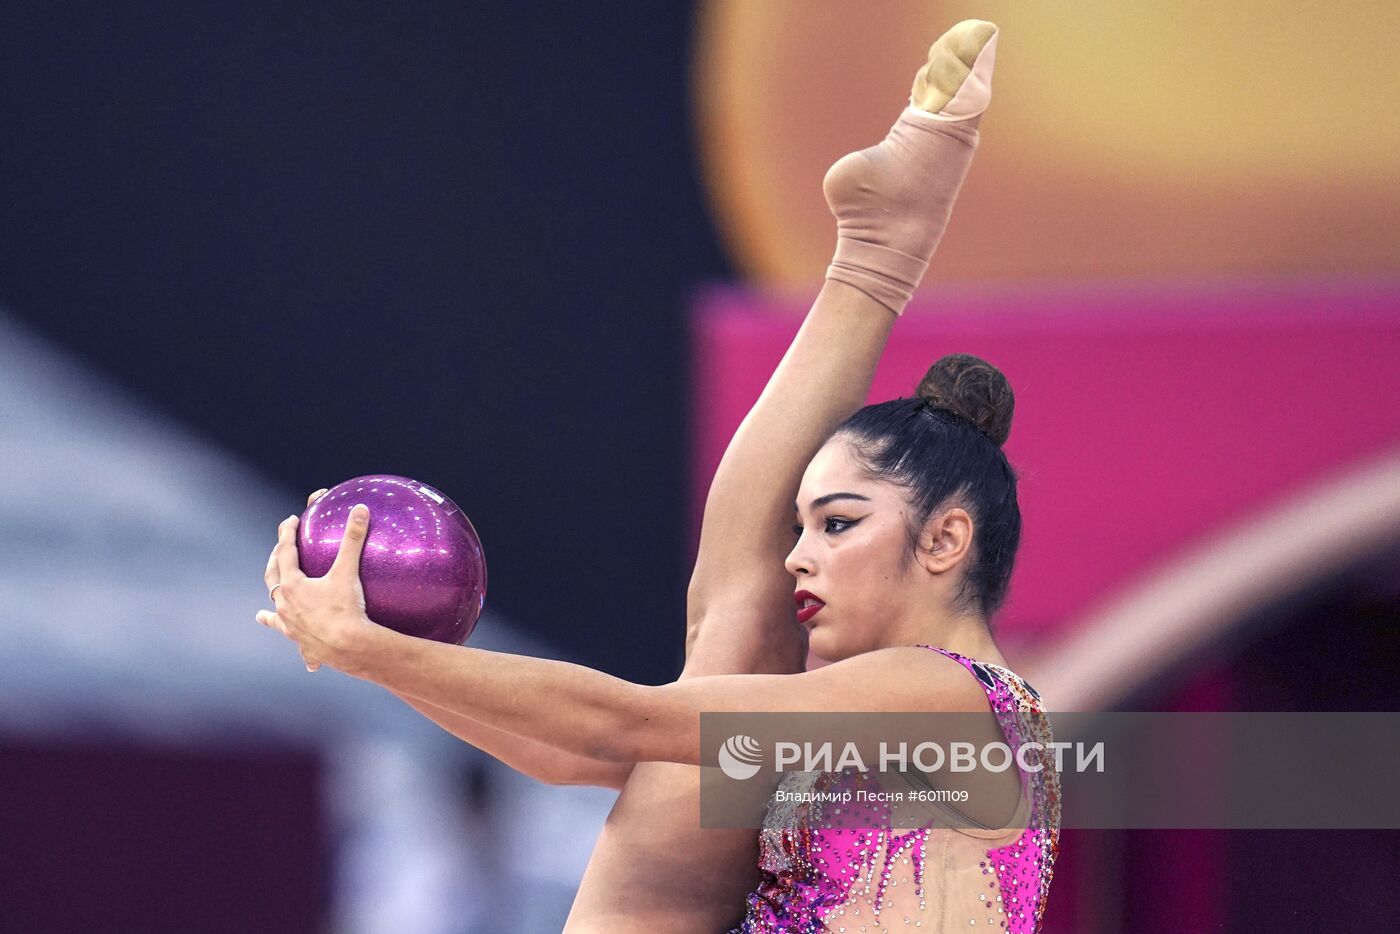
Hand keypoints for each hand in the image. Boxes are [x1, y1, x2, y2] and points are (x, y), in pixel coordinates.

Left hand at [257, 488, 380, 673]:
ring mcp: (292, 629)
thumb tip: (360, 508)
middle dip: (274, 563)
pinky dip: (298, 646)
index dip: (287, 534)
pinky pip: (298, 646)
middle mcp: (285, 607)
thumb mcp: (348, 571)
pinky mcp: (304, 647)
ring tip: (262, 614)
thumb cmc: (346, 608)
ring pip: (275, 617)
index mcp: (291, 586)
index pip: (285, 553)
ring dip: (269, 613)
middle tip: (280, 552)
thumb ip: (352, 539)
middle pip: (272, 580)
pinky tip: (304, 660)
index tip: (289, 521)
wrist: (349, 647)